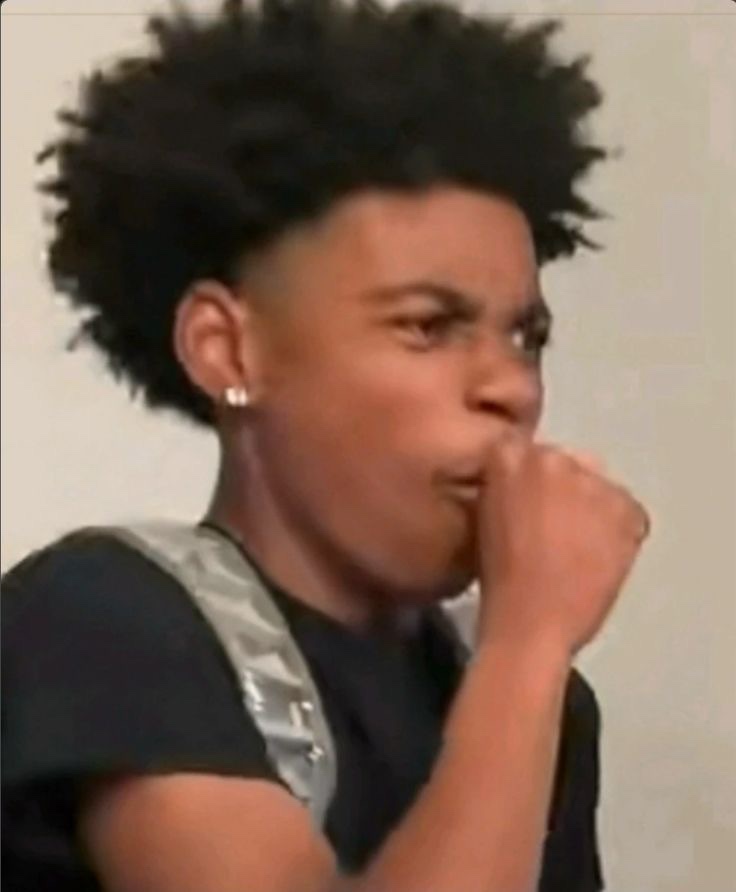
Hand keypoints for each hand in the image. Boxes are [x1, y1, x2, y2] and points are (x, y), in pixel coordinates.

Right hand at [475, 435, 649, 654]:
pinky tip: (599, 559)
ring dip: (592, 509)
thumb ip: (507, 486)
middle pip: (566, 464)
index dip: (529, 483)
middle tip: (554, 529)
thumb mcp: (485, 515)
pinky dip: (621, 532)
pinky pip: (629, 512)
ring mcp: (593, 482)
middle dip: (563, 490)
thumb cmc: (497, 579)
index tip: (526, 508)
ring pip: (599, 486)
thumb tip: (530, 487)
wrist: (530, 623)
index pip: (526, 452)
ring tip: (578, 547)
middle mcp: (552, 457)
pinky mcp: (626, 508)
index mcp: (507, 455)